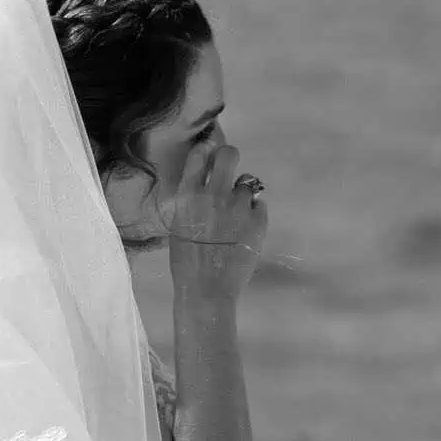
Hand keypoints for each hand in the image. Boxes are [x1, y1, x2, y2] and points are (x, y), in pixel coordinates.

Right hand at [163, 140, 268, 296]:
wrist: (208, 289)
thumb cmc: (186, 261)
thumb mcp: (179, 224)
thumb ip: (192, 200)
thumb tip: (206, 183)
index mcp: (188, 195)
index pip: (199, 154)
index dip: (207, 152)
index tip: (210, 156)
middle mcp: (214, 193)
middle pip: (229, 154)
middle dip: (230, 158)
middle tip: (229, 171)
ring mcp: (239, 206)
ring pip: (248, 183)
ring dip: (242, 196)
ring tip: (236, 217)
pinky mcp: (259, 220)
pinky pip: (260, 206)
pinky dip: (255, 214)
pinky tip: (245, 231)